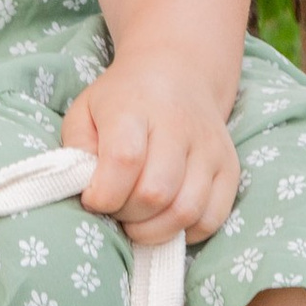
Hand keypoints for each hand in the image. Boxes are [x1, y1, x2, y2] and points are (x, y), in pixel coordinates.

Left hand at [62, 54, 239, 245]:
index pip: (124, 160)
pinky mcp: (229, 168)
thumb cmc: (122, 101)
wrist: (178, 73)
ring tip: (138, 219)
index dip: (103, 195)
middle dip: (127, 215)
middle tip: (116, 207)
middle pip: (155, 192)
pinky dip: (185, 232)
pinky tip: (165, 219)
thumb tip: (85, 187)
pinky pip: (212, 218)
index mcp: (136, 108)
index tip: (92, 198)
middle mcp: (179, 126)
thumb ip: (76, 148)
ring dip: (154, 230)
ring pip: (186, 211)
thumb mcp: (85, 111)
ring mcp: (210, 149)